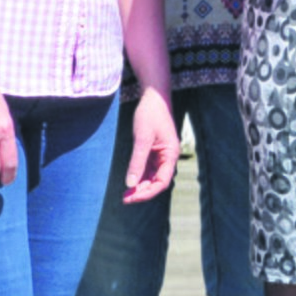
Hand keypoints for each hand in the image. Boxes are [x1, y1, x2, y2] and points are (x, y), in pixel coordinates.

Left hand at [122, 89, 180, 203]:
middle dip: (143, 192)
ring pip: (152, 177)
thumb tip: (131, 184)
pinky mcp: (154, 151)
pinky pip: (148, 169)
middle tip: (125, 198)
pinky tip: (130, 183)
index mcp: (170, 155)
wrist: (153, 97)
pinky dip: (139, 177)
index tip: (132, 198)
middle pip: (157, 182)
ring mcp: (161, 155)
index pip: (161, 182)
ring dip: (140, 186)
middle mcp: (168, 157)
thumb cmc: (150, 115)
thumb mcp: (142, 138)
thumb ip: (137, 162)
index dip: (148, 193)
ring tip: (125, 194)